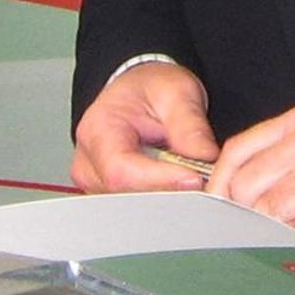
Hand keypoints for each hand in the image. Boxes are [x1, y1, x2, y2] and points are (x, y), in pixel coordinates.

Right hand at [71, 61, 219, 193]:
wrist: (140, 90)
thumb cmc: (150, 88)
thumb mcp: (176, 92)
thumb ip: (190, 125)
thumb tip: (206, 158)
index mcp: (97, 131)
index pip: (121, 170)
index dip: (160, 180)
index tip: (194, 178)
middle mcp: (89, 163)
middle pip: (128, 194)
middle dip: (170, 191)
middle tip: (205, 179)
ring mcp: (98, 183)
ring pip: (135, 206)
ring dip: (169, 195)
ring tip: (192, 175)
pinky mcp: (112, 194)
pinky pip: (139, 207)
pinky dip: (164, 197)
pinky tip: (179, 183)